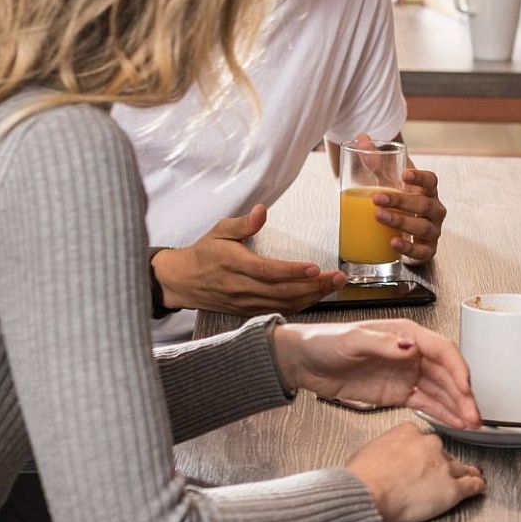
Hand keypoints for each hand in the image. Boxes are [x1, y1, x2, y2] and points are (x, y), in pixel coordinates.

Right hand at [155, 207, 342, 313]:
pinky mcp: (248, 311)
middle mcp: (240, 287)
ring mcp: (244, 302)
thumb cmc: (205, 253)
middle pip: (281, 291)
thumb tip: (261, 210)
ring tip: (334, 285)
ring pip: (282, 304)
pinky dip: (299, 305)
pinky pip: (277, 310)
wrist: (182, 281)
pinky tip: (316, 296)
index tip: (315, 267)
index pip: (266, 271)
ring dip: (311, 296)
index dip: (292, 271)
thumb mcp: (220, 231)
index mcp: (234, 264)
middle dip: (313, 286)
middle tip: (338, 277)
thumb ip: (243, 223)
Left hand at [275, 318, 480, 428]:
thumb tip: (410, 347)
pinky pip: (425, 403)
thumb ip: (382, 344)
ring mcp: (406, 374)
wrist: (302, 362)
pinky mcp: (397, 392)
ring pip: (440, 391)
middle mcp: (412, 353)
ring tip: (471, 424)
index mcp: (406, 334)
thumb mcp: (352, 339)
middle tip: (474, 415)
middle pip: (446, 374)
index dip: (457, 370)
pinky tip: (454, 422)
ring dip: (457, 406)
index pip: (442, 351)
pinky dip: (441, 413)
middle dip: (463, 395)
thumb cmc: (324, 342)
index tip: (465, 389)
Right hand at [346, 422, 485, 521]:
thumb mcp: (370, 449)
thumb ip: (387, 447)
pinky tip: (479, 487)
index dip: (425, 452)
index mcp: (410, 432)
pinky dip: (477, 486)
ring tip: (473, 476)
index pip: (425, 440)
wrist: (367, 493)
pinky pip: (471, 485)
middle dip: (443, 464)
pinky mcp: (452, 488)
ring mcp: (444, 466)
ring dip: (467, 473)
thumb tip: (386, 456)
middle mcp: (431, 445)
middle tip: (442, 473)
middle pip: (444, 454)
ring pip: (461, 468)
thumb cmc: (362, 477)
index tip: (426, 458)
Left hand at [370, 165, 445, 263]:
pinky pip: (422, 251)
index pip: (431, 181)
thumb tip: (362, 138)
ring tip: (379, 216)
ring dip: (401, 221)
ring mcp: (433, 231)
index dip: (420, 178)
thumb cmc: (399, 204)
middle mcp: (435, 211)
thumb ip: (375, 162)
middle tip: (378, 198)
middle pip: (424, 204)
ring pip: (422, 226)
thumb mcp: (389, 183)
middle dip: (401, 201)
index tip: (404, 174)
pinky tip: (393, 242)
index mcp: (428, 192)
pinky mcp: (427, 250)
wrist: (404, 233)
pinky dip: (409, 247)